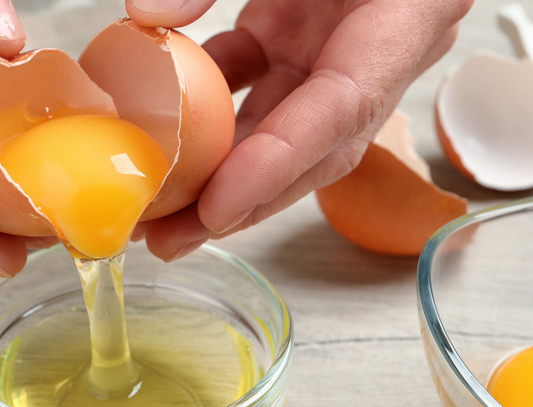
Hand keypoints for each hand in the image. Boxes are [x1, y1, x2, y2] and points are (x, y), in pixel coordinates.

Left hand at [127, 0, 472, 260]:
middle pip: (310, 149)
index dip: (279, 164)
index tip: (217, 208)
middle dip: (241, 202)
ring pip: (279, 132)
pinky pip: (254, 90)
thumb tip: (145, 19)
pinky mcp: (299, 42)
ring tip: (157, 216)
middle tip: (169, 241)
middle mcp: (374, 51)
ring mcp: (335, 52)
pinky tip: (163, 138)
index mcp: (404, 16)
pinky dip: (209, 116)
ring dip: (218, 174)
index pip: (342, 107)